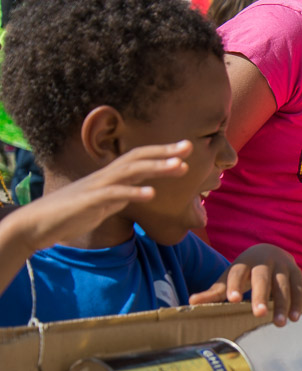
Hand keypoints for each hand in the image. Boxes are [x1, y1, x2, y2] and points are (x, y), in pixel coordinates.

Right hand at [20, 141, 190, 253]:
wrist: (42, 223)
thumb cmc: (75, 212)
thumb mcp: (107, 202)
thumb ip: (125, 195)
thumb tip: (144, 192)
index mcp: (112, 176)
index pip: (140, 157)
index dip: (162, 152)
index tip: (186, 148)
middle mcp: (107, 176)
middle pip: (139, 157)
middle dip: (165, 152)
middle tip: (189, 147)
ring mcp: (99, 186)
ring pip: (130, 171)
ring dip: (156, 168)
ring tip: (180, 167)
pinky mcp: (90, 201)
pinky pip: (115, 194)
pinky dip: (134, 192)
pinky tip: (152, 194)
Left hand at [189, 243, 301, 325]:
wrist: (269, 252)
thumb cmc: (244, 272)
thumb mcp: (229, 278)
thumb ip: (214, 292)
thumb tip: (191, 303)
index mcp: (244, 262)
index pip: (238, 273)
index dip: (235, 285)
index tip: (233, 299)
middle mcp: (264, 261)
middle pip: (262, 278)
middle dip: (261, 295)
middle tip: (258, 314)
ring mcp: (283, 265)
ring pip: (283, 284)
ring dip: (283, 303)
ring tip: (280, 324)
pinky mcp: (297, 272)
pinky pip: (299, 287)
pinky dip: (299, 302)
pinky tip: (295, 318)